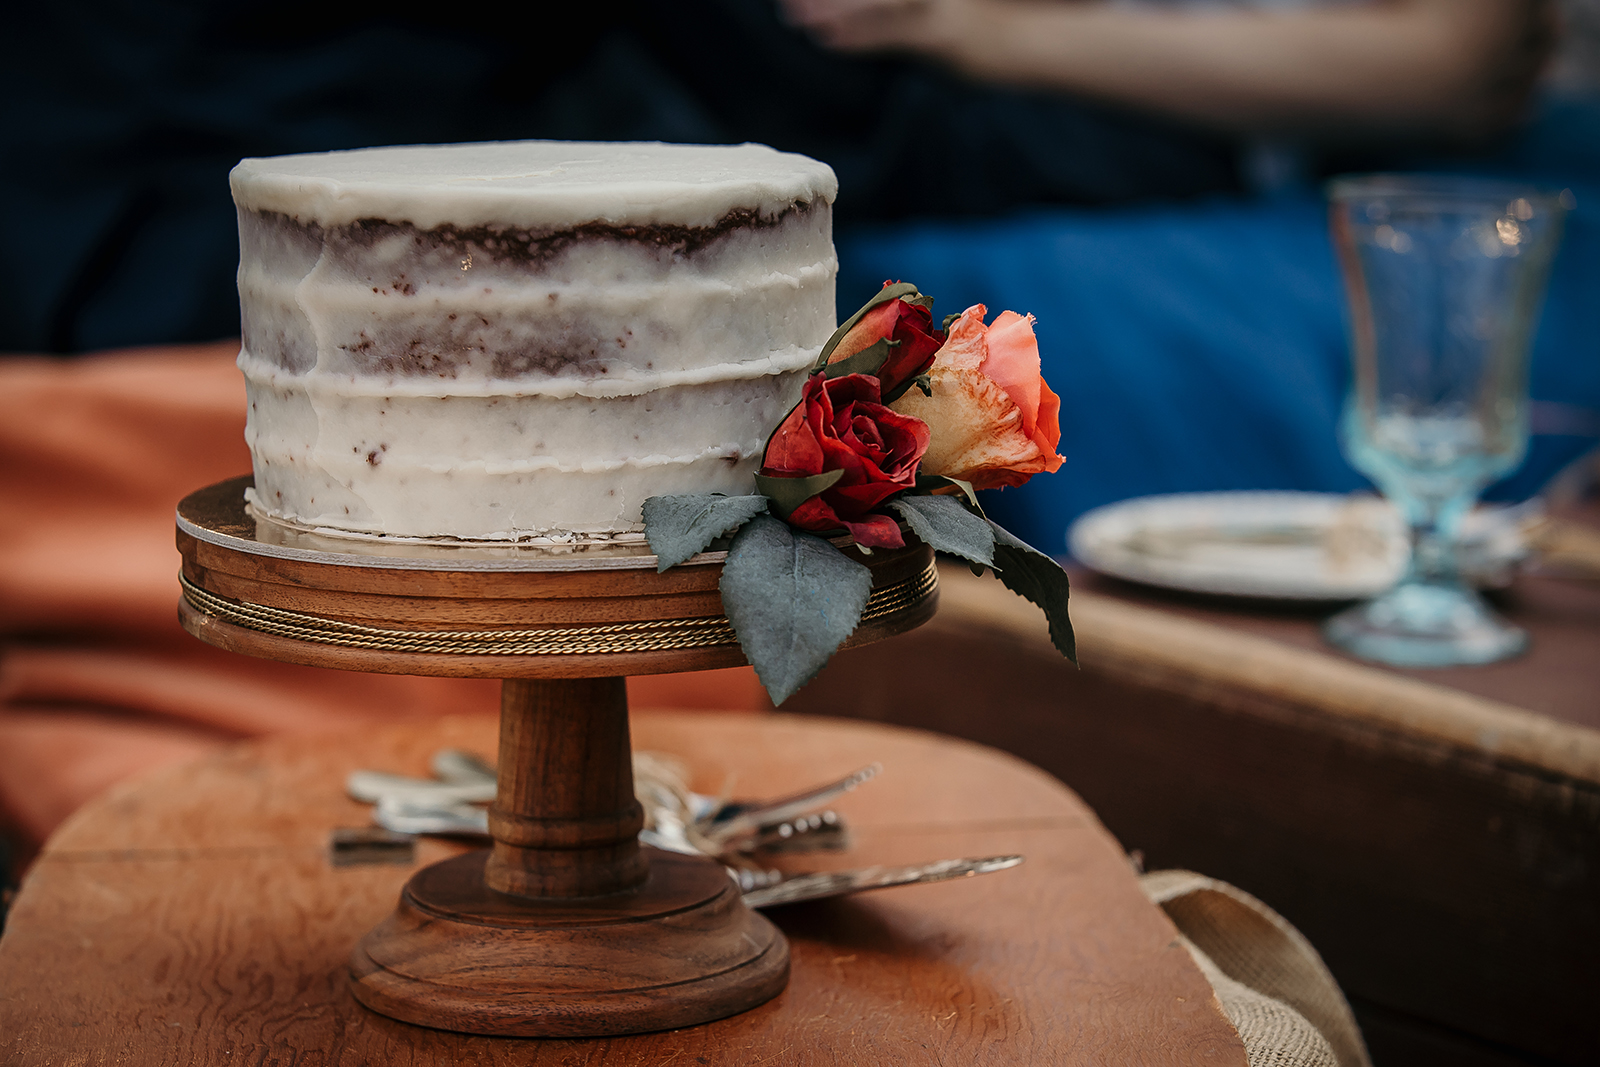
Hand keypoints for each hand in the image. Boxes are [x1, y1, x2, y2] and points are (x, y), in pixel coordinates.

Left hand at [778, 0, 970, 56]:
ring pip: (874, 2)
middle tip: (788, 2)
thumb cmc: (983, 31)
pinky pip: (892, 34)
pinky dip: (858, 36)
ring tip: (796, 17)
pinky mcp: (942, 35)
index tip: (803, 0)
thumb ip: (900, 16)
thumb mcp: (938, 13)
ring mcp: (935, 6)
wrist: (1031, 42)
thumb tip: (855, 21)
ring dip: (833, 9)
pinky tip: (828, 39)